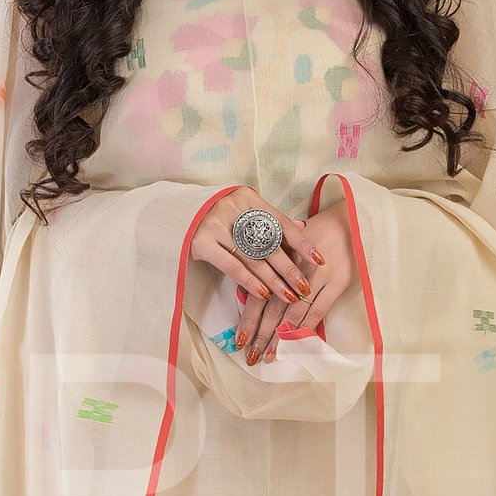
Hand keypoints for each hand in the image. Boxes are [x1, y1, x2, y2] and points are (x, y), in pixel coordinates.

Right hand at [189, 188, 327, 364]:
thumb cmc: (217, 217)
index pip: (282, 223)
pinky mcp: (202, 241)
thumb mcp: (243, 212)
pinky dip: (250, 281)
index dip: (302, 243)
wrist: (175, 214)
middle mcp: (235, 207)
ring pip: (254, 258)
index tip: (320, 260)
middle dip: (290, 268)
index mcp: (249, 198)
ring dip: (274, 281)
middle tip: (305, 288)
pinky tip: (263, 294)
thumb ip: (270, 221)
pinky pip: (232, 265)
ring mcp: (217, 224)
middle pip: (270, 243)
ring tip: (289, 296)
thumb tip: (302, 228)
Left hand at [244, 202, 355, 362]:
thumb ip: (273, 266)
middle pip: (272, 309)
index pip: (258, 295)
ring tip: (270, 356)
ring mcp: (316, 278)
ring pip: (293, 314)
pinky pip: (318, 310)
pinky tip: (296, 344)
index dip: (248, 320)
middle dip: (261, 335)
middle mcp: (293, 271)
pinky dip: (306, 328)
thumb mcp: (289, 245)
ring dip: (281, 338)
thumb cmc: (316, 233)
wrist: (348, 219)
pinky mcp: (336, 282)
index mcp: (277, 260)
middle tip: (251, 357)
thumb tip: (256, 292)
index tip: (240, 341)